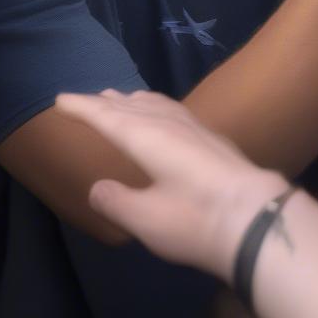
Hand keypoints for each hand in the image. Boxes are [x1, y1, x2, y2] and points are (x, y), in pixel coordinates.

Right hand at [57, 89, 288, 281]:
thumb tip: (97, 189)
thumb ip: (117, 202)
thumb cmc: (195, 218)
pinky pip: (172, 109)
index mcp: (144, 136)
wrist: (257, 217)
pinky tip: (164, 114)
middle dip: (105, 102)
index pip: (105, 116)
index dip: (82, 107)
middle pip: (129, 105)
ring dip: (132, 100)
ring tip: (121, 99)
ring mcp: (193, 127)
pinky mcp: (212, 137)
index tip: (60, 99)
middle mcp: (166, 122)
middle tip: (85, 99)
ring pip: (154, 103)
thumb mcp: (146, 219)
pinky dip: (156, 105)